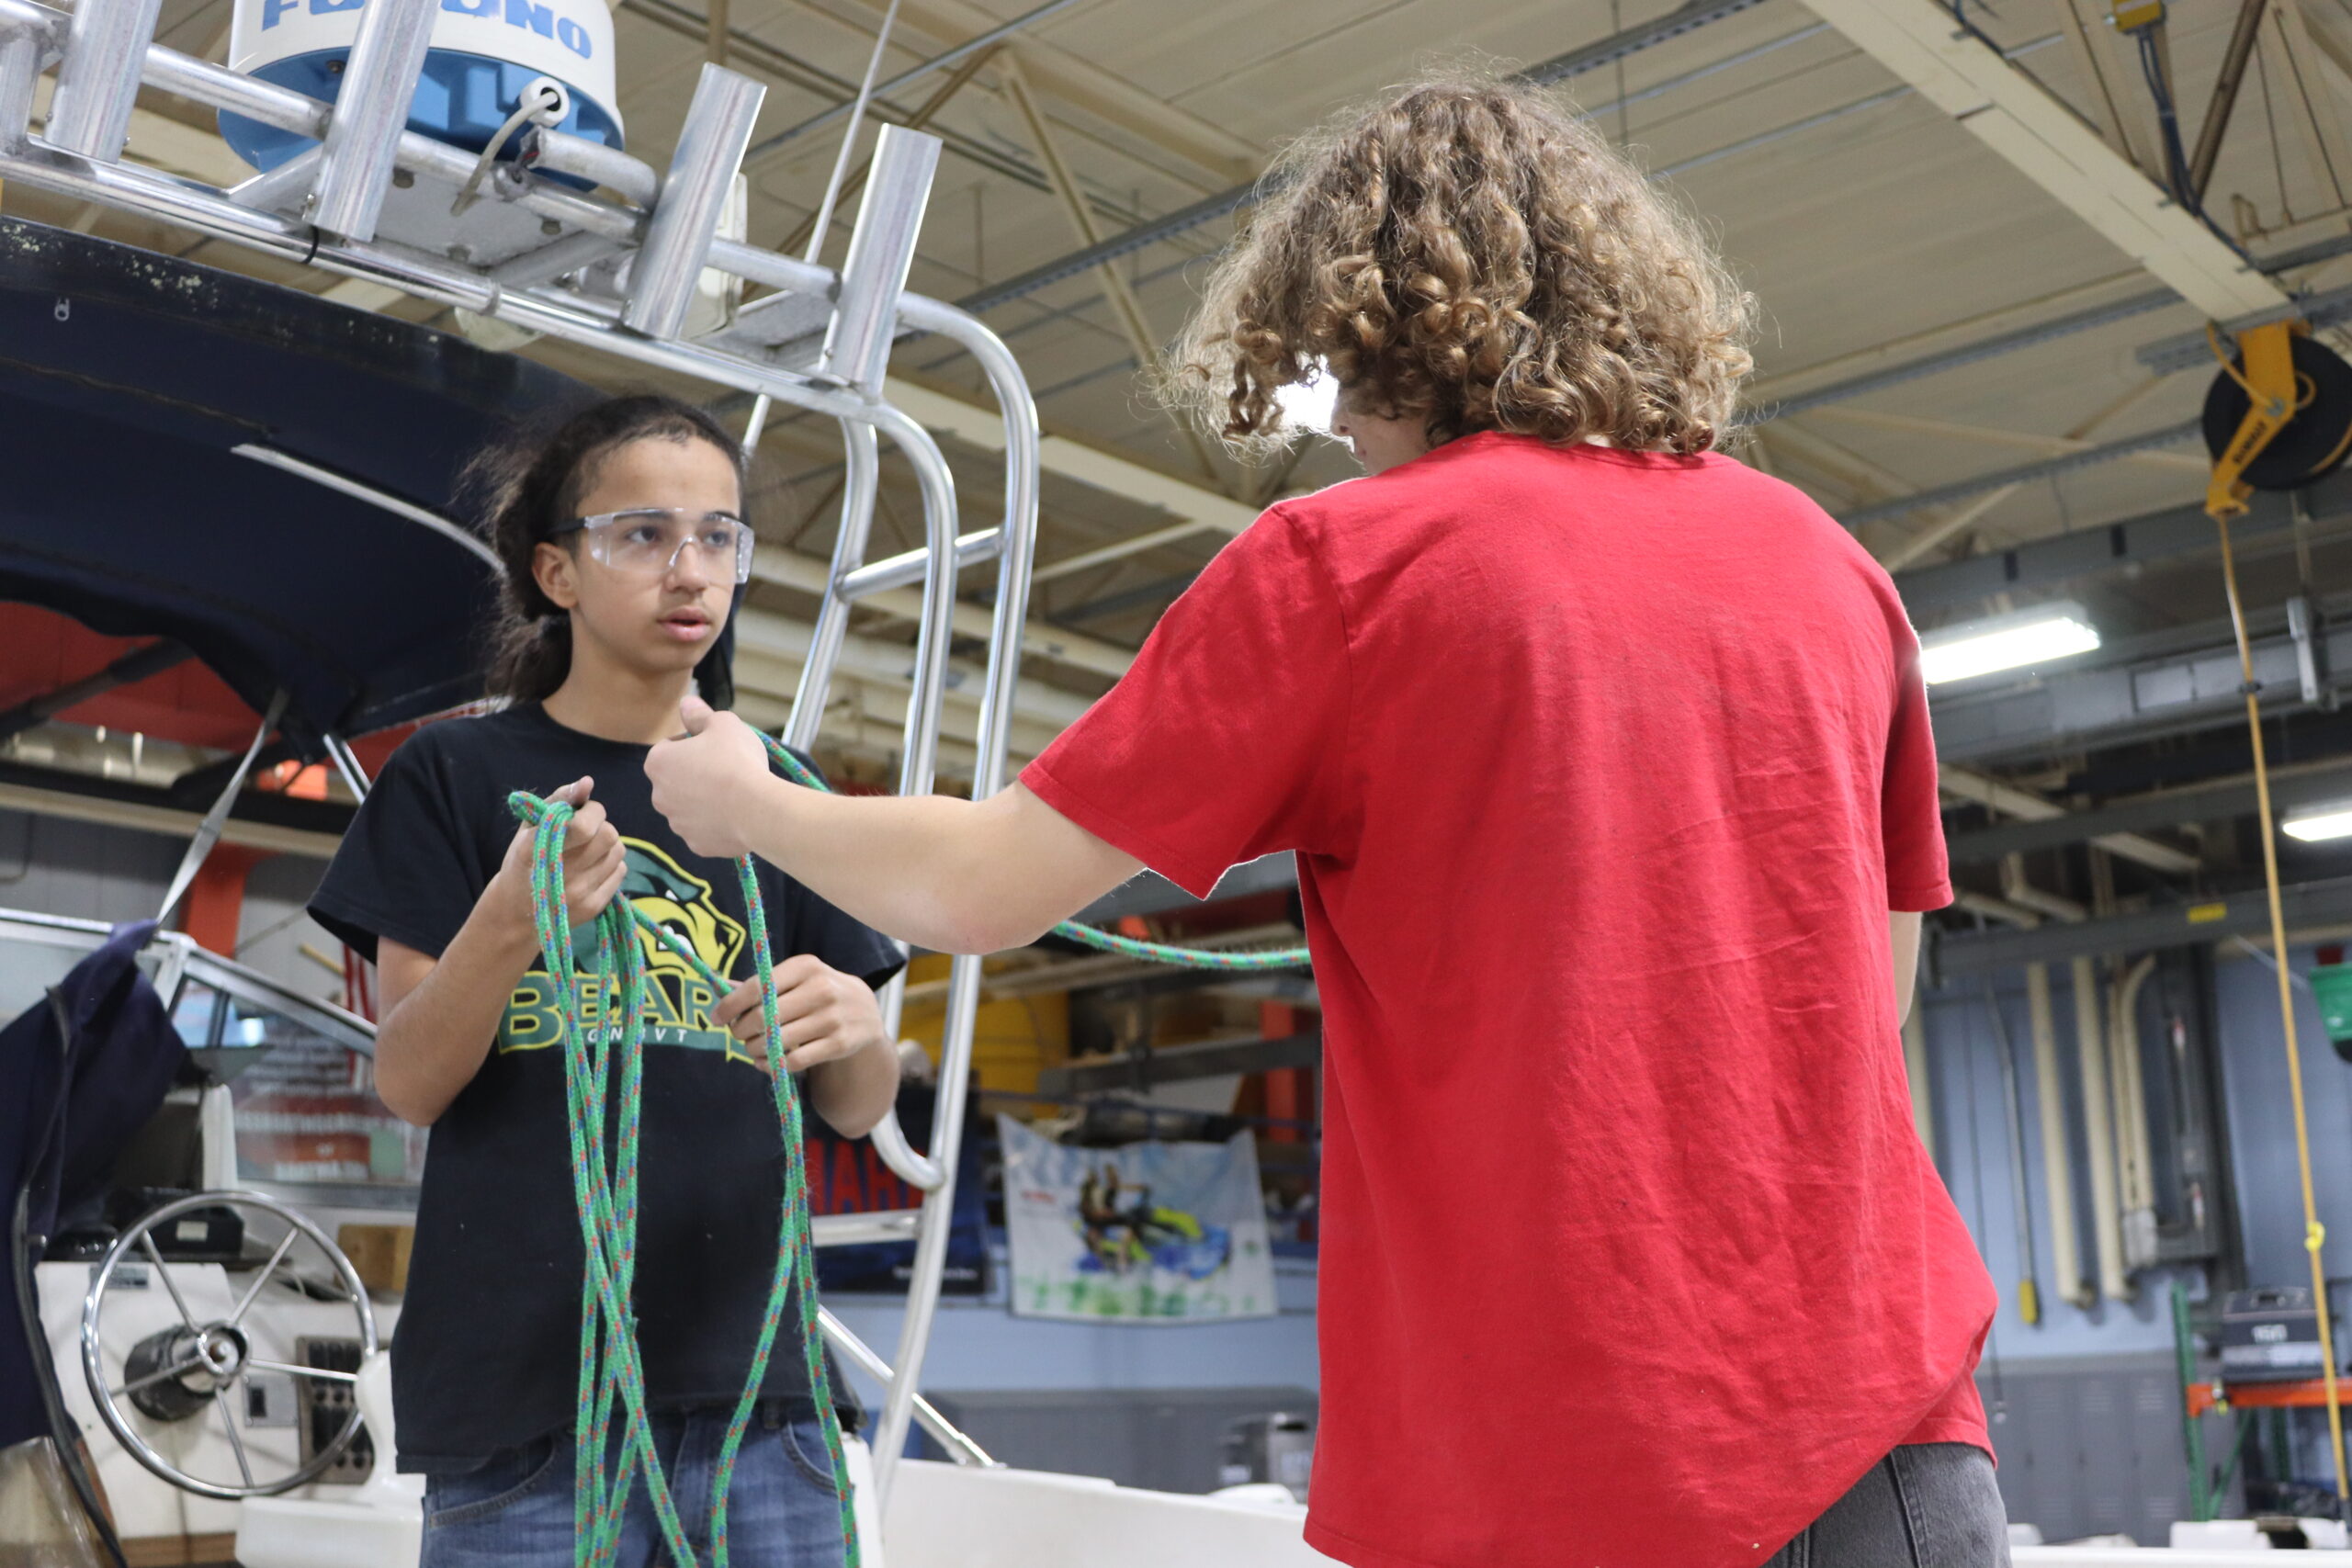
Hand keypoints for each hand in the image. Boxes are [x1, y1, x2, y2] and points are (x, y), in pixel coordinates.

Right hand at [491, 776, 626, 938]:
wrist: (515, 911)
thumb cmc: (523, 860)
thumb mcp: (530, 826)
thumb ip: (558, 800)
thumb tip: (587, 782)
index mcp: (538, 849)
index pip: (587, 825)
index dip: (592, 811)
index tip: (582, 812)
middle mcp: (560, 874)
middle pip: (609, 836)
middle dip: (602, 826)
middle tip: (586, 831)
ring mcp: (579, 893)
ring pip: (618, 852)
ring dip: (607, 845)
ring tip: (587, 849)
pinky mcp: (593, 907)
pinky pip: (620, 872)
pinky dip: (610, 864)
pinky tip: (591, 867)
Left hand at [645, 696, 772, 859]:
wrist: (757, 809)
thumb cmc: (736, 761)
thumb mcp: (723, 723)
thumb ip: (700, 713)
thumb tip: (685, 703)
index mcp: (658, 762)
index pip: (669, 747)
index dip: (693, 744)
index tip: (715, 746)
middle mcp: (659, 796)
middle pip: (677, 780)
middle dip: (696, 775)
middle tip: (726, 769)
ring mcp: (677, 824)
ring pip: (690, 807)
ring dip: (705, 800)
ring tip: (735, 794)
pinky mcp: (697, 845)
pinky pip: (705, 830)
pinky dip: (717, 823)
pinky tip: (737, 815)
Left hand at [713, 955, 887, 1076]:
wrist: (866, 1013)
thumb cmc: (819, 992)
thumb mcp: (797, 978)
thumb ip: (763, 984)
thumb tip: (721, 989)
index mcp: (806, 966)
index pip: (758, 987)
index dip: (731, 1005)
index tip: (716, 1017)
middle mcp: (821, 989)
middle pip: (763, 1016)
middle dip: (741, 1030)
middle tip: (737, 1034)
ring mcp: (832, 1018)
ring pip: (775, 1041)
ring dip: (754, 1049)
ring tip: (753, 1048)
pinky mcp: (839, 1044)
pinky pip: (793, 1061)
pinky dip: (772, 1065)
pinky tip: (767, 1062)